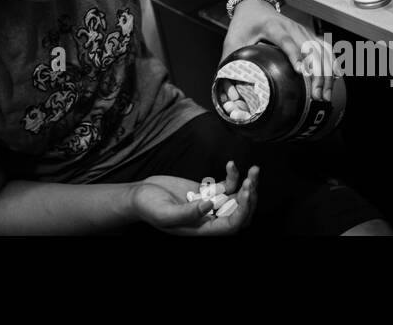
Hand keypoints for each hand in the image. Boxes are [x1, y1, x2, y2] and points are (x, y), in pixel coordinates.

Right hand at [131, 161, 258, 234]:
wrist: (139, 195)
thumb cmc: (147, 207)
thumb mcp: (164, 213)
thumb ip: (187, 213)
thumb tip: (211, 205)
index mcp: (202, 229)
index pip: (231, 226)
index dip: (243, 211)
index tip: (245, 192)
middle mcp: (209, 219)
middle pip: (241, 214)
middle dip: (251, 198)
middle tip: (251, 179)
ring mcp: (209, 204)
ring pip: (238, 199)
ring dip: (248, 186)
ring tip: (253, 170)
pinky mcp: (206, 190)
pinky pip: (227, 186)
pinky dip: (233, 175)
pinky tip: (231, 164)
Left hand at [223, 1, 336, 102]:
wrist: (255, 4)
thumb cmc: (243, 24)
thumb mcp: (232, 41)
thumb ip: (229, 63)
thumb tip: (226, 91)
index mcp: (272, 26)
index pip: (286, 40)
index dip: (295, 55)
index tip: (302, 72)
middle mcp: (292, 27)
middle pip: (310, 48)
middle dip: (317, 73)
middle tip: (316, 96)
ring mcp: (303, 30)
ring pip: (321, 50)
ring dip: (327, 72)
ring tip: (325, 95)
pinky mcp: (308, 35)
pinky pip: (325, 49)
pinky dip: (332, 64)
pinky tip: (334, 81)